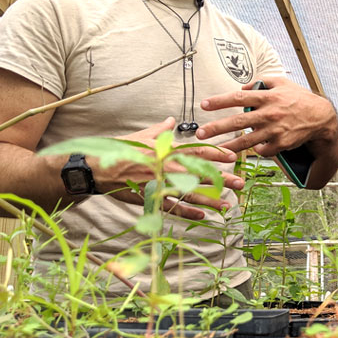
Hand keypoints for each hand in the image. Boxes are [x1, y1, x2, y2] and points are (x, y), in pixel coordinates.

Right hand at [92, 117, 241, 220]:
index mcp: (166, 150)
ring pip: (189, 194)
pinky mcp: (150, 198)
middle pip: (199, 174)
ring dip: (210, 200)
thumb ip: (160, 129)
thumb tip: (171, 120)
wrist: (96, 167)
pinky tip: (202, 217)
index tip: (233, 157)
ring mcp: (159, 184)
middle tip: (241, 183)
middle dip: (222, 179)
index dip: (216, 154)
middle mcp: (166, 167)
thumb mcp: (141, 136)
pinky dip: (188, 213)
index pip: (197, 151)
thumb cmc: (120, 150)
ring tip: (227, 206)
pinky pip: (172, 208)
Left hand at [196, 77, 337, 157]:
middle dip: (217, 128)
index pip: (239, 98)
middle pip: (238, 122)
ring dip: (229, 146)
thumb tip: (242, 88)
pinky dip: (255, 150)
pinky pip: (263, 149)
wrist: (321, 117)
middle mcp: (270, 113)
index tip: (204, 105)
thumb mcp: (283, 83)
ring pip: (247, 141)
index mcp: (268, 97)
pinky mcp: (282, 143)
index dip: (220, 101)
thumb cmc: (300, 98)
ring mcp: (276, 130)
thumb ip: (261, 82)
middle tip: (200, 133)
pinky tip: (248, 150)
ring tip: (215, 150)